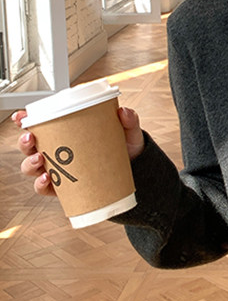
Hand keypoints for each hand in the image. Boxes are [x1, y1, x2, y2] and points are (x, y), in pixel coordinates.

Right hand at [13, 106, 144, 196]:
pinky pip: (45, 188)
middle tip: (31, 138)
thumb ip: (129, 121)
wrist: (133, 174)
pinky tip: (47, 180)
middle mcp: (56, 150)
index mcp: (66, 132)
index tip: (21, 117)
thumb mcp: (128, 132)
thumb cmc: (124, 148)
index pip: (39, 124)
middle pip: (30, 146)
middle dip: (24, 142)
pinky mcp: (63, 187)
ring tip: (40, 159)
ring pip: (32, 167)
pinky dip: (41, 185)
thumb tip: (124, 112)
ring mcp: (58, 169)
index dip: (24, 121)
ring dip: (30, 163)